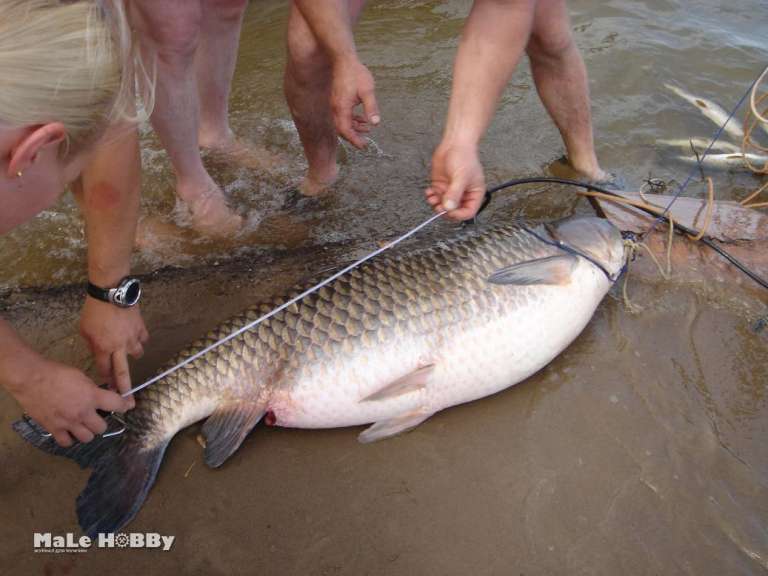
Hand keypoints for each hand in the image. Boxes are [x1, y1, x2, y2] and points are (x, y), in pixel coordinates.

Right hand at [10, 356, 131, 446]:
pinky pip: (67, 442)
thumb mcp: (81, 377)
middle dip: (101, 422)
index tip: (125, 406)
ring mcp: (68, 423)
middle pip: (102, 428)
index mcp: (92, 396)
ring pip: (87, 438)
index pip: (117, 405)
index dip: (124, 406)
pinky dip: (69, 438)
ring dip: (87, 432)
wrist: (31, 378)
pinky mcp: (53, 428)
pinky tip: (68, 431)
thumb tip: (101, 395)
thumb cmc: (57, 373)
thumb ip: (93, 389)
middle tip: (96, 416)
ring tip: (83, 425)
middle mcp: (82, 413)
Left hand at [80, 297, 147, 404]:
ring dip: (132, 355)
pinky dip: (139, 339)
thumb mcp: (84, 329)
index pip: (104, 370)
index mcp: (103, 348)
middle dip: (125, 389)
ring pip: (137, 354)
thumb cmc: (94, 310)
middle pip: (123, 373)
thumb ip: (92, 344)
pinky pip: (143, 339)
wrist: (112, 292)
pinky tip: (134, 336)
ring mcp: (132, 338)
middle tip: (129, 403)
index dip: (105, 379)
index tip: (108, 388)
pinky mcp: (141, 328)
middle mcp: (119, 347)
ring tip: (127, 351)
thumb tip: (98, 352)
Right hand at [330, 56, 380, 147]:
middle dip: (353, 137)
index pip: (346, 131)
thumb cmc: (355, 73)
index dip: (354, 140)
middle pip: (342, 130)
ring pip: (342, 123)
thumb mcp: (367, 91)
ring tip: (367, 129)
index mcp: (341, 108)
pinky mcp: (337, 100)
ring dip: (354, 128)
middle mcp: (335, 108)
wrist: (343, 59)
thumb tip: (376, 123)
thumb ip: (371, 108)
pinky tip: (362, 118)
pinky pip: (342, 115)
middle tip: (364, 142)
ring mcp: (335, 104)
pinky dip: (352, 119)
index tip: (364, 146)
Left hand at [425, 143, 485, 220]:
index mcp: (474, 194)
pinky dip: (431, 197)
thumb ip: (454, 193)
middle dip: (445, 210)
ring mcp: (451, 191)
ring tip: (432, 198)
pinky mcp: (441, 186)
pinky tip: (429, 191)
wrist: (454, 143)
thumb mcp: (461, 177)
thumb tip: (449, 207)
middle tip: (438, 206)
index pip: (468, 212)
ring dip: (436, 204)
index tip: (449, 211)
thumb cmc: (464, 156)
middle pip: (454, 211)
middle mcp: (463, 194)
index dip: (458, 214)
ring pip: (443, 206)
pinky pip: (435, 198)